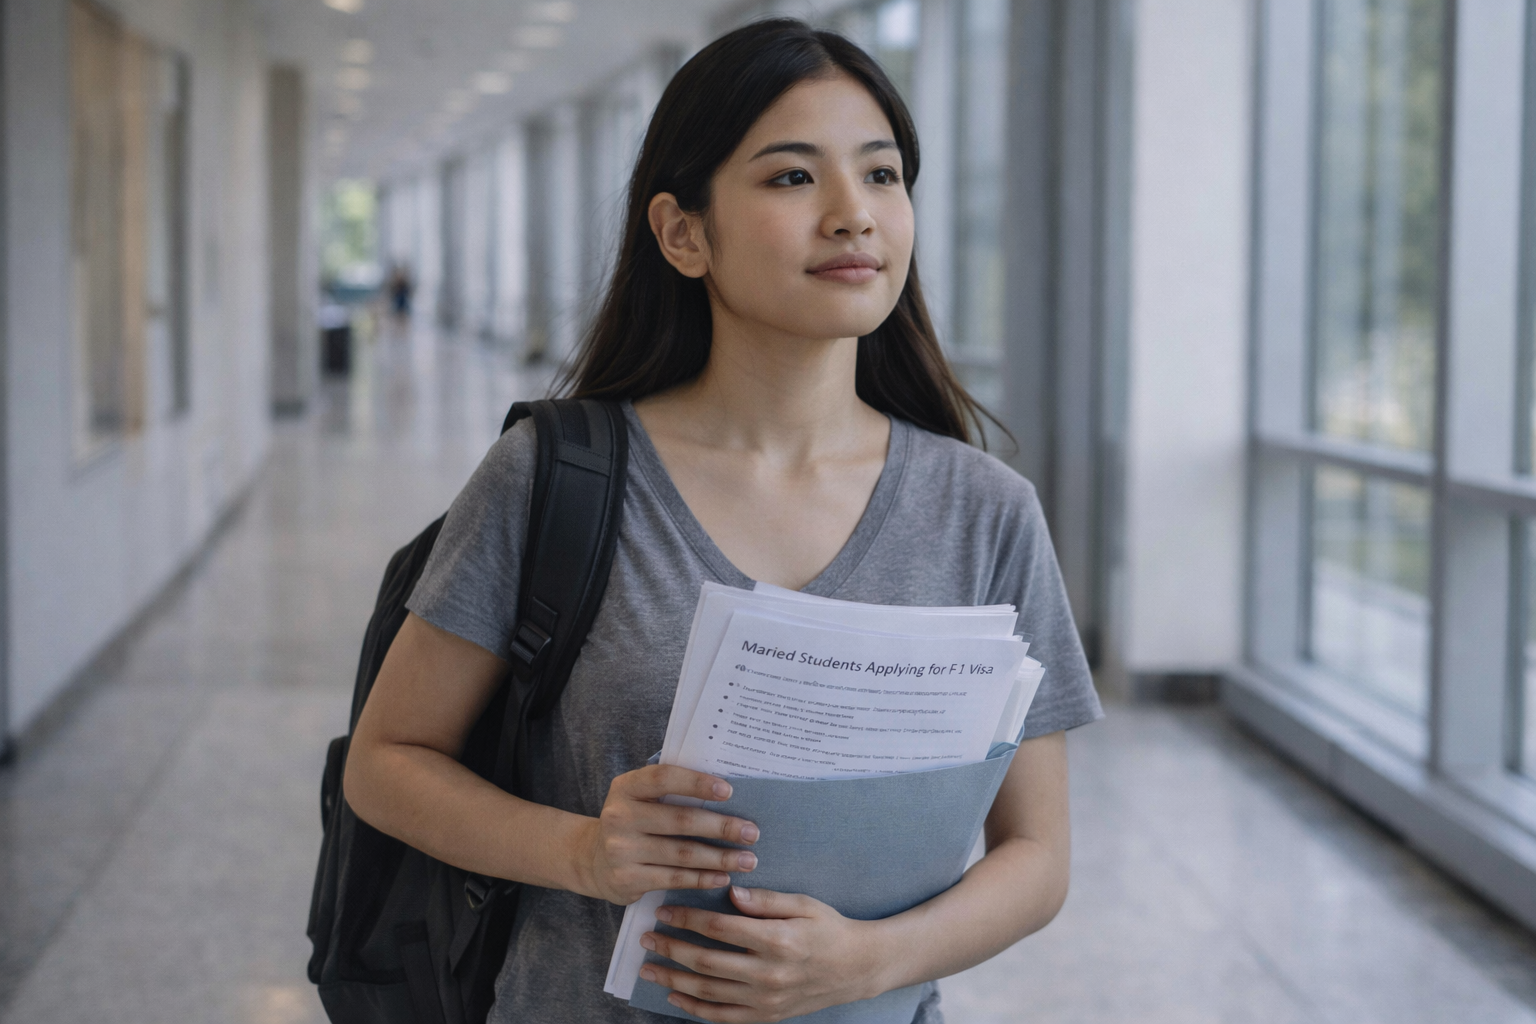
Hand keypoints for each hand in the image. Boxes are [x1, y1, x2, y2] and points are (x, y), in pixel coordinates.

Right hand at [575, 765, 759, 904]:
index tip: (729, 791)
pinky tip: (723, 876)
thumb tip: (726, 790)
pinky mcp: (627, 879)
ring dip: (720, 857)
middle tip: (751, 832)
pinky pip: (674, 879)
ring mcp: (621, 850)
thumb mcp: (640, 799)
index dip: (696, 783)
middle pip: (680, 820)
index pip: (663, 778)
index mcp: (625, 787)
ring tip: (748, 860)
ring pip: (682, 853)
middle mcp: (619, 816)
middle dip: (721, 826)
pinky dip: (703, 879)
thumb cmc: (633, 822)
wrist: (593, 860)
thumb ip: (671, 790)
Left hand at [639, 886, 886, 1022]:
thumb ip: (766, 900)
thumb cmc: (829, 928)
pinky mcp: (767, 1016)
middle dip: (670, 948)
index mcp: (776, 940)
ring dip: (673, 980)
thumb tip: (731, 893)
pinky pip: (723, 1018)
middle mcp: (768, 974)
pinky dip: (695, 1009)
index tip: (664, 910)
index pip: (719, 928)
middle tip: (646, 937)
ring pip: (708, 993)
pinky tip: (675, 997)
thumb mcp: (803, 904)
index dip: (687, 919)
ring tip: (649, 968)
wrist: (856, 968)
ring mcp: (766, 1001)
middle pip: (705, 962)